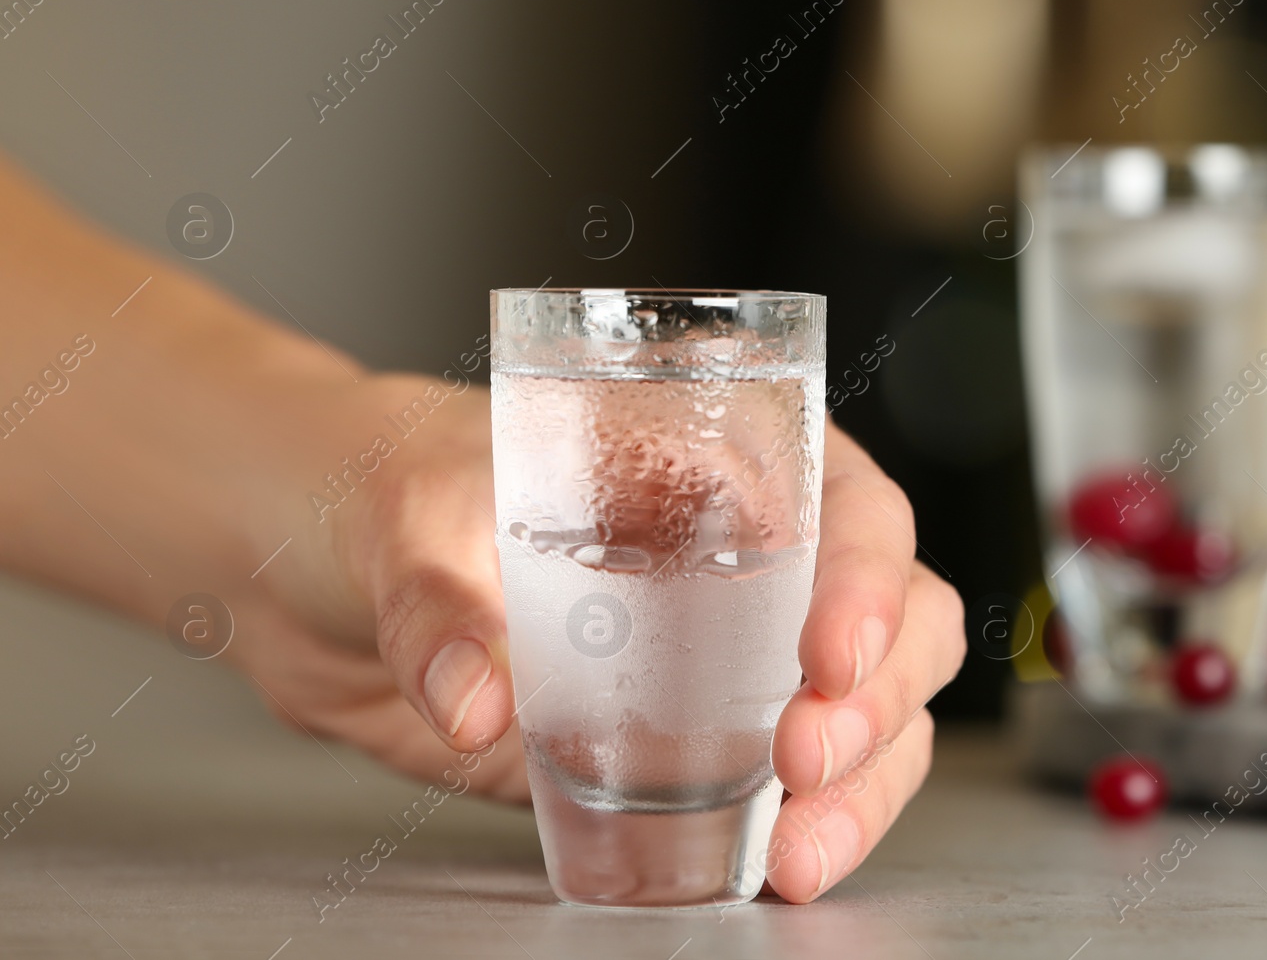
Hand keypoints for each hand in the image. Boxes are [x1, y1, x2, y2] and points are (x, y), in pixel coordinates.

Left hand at [243, 376, 965, 901]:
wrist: (312, 563)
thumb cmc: (379, 481)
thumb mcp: (400, 515)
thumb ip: (432, 601)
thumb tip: (473, 698)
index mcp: (707, 462)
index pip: (846, 502)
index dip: (867, 575)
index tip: (828, 653)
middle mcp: (743, 558)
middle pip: (897, 614)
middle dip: (880, 694)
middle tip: (806, 756)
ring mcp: (725, 656)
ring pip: (870, 709)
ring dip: (866, 778)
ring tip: (804, 844)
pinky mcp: (684, 739)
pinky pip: (790, 783)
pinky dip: (813, 825)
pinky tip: (781, 861)